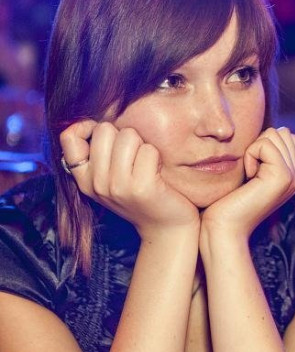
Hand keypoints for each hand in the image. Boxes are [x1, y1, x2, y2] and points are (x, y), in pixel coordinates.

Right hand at [60, 120, 200, 236]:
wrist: (167, 229)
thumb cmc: (144, 196)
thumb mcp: (112, 179)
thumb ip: (100, 155)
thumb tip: (94, 122)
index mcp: (84, 180)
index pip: (69, 137)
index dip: (89, 127)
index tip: (110, 139)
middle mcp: (96, 184)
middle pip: (105, 130)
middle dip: (125, 136)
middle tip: (136, 158)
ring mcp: (118, 186)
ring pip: (128, 136)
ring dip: (143, 146)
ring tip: (147, 166)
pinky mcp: (141, 187)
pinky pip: (149, 150)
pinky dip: (157, 157)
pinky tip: (158, 174)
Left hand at [200, 127, 294, 240]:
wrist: (224, 228)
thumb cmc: (227, 202)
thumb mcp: (249, 173)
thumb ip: (263, 155)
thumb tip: (270, 131)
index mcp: (290, 176)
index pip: (289, 137)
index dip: (265, 142)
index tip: (252, 167)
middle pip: (282, 133)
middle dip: (259, 144)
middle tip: (250, 172)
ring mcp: (292, 177)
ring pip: (275, 135)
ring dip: (254, 150)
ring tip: (249, 176)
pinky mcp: (283, 177)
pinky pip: (265, 144)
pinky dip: (251, 155)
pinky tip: (248, 177)